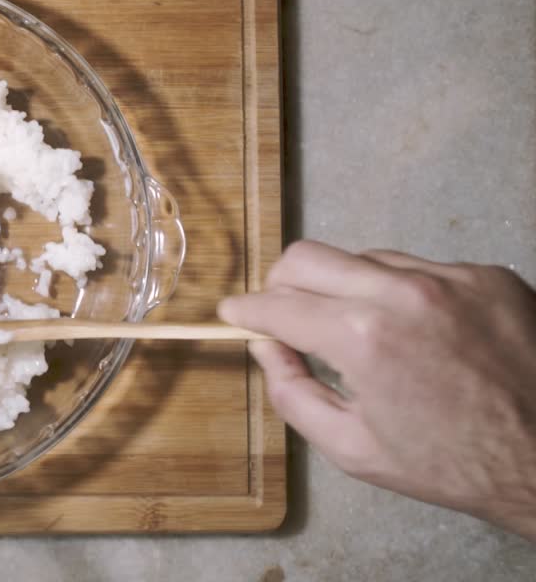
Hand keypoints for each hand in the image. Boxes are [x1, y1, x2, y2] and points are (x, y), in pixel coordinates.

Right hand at [219, 240, 535, 540]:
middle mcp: (403, 292)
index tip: (234, 314)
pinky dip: (402, 295)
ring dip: (345, 289)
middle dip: (282, 284)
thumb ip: (293, 394)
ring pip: (363, 259)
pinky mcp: (486, 275)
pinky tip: (418, 333)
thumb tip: (267, 349)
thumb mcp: (353, 448)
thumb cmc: (454, 464)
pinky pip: (420, 269)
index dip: (246, 311)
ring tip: (362, 333)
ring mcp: (450, 277)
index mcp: (363, 337)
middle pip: (307, 257)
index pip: (278, 304)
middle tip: (284, 315)